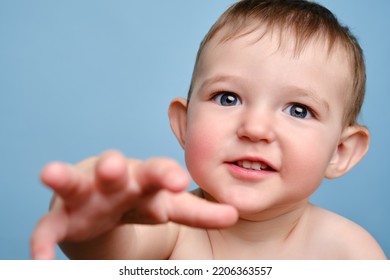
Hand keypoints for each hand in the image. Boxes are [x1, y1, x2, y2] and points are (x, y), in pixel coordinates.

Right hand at [30, 150, 237, 258]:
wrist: (102, 204)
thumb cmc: (139, 200)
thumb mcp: (168, 204)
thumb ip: (198, 211)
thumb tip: (234, 213)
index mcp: (143, 179)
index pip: (157, 175)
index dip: (165, 176)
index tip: (177, 180)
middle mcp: (115, 182)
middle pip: (116, 172)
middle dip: (115, 168)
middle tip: (115, 165)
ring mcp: (86, 196)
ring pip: (75, 184)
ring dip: (66, 178)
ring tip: (51, 173)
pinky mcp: (63, 215)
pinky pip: (48, 226)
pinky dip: (42, 239)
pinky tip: (40, 258)